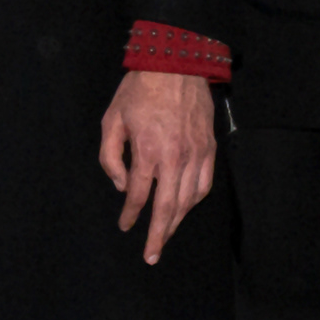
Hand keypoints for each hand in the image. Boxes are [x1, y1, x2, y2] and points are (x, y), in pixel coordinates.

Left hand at [98, 69, 217, 264]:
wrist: (176, 64)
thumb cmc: (139, 91)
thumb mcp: (111, 120)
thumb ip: (110, 157)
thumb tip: (121, 186)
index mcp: (147, 150)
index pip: (137, 195)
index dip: (130, 215)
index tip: (125, 226)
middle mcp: (174, 157)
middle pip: (166, 208)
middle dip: (157, 236)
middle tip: (151, 256)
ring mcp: (195, 154)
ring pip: (187, 200)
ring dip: (176, 223)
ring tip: (166, 237)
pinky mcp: (208, 148)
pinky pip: (203, 184)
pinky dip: (194, 202)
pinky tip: (185, 210)